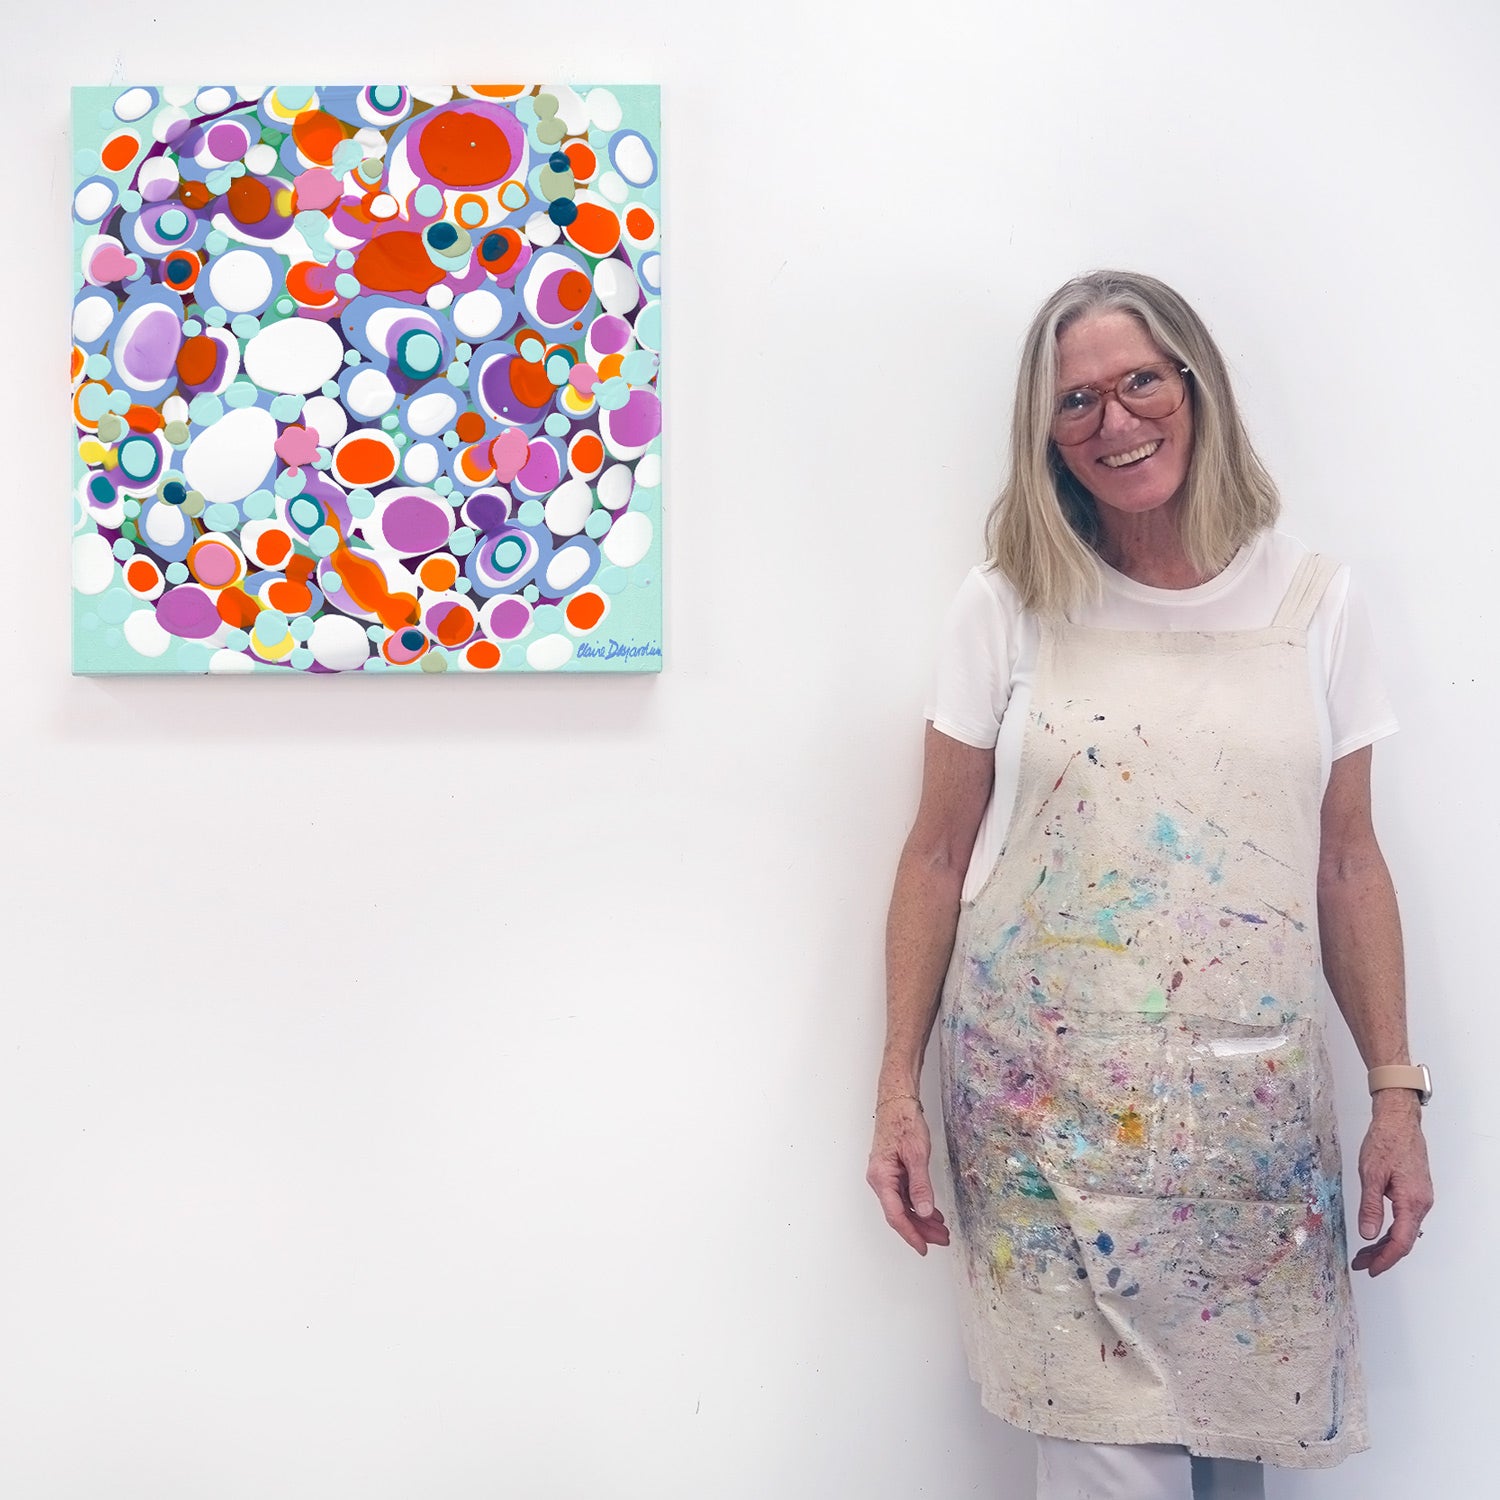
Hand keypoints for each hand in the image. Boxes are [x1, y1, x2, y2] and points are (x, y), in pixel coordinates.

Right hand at [866, 1096, 949, 1254]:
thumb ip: (920, 1186)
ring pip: (903, 1206)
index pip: (896, 1215)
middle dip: (920, 1230)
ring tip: (941, 1230)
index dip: (911, 1234)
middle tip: (942, 1240)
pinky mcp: (893, 1171)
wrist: (897, 1100)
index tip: (924, 1248)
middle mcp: (880, 1180)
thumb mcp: (916, 1155)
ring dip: (921, 1219)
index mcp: (881, 1177)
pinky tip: (932, 1212)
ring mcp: (886, 1176)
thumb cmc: (903, 1122)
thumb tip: (924, 1211)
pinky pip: (905, 1195)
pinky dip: (919, 1205)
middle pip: (899, 1214)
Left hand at [1351, 1094, 1433, 1276]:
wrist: (1399, 1122)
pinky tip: (1378, 1234)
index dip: (1385, 1259)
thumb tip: (1368, 1235)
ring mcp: (1421, 1199)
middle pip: (1404, 1240)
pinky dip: (1391, 1230)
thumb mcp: (1371, 1174)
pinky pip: (1406, 1219)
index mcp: (1412, 1202)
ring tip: (1364, 1253)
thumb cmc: (1385, 1143)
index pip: (1400, 1242)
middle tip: (1360, 1263)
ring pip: (1405, 1231)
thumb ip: (1370, 1207)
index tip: (1370, 1269)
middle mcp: (1421, 1204)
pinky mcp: (1416, 1193)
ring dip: (1385, 1244)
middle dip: (1382, 1255)